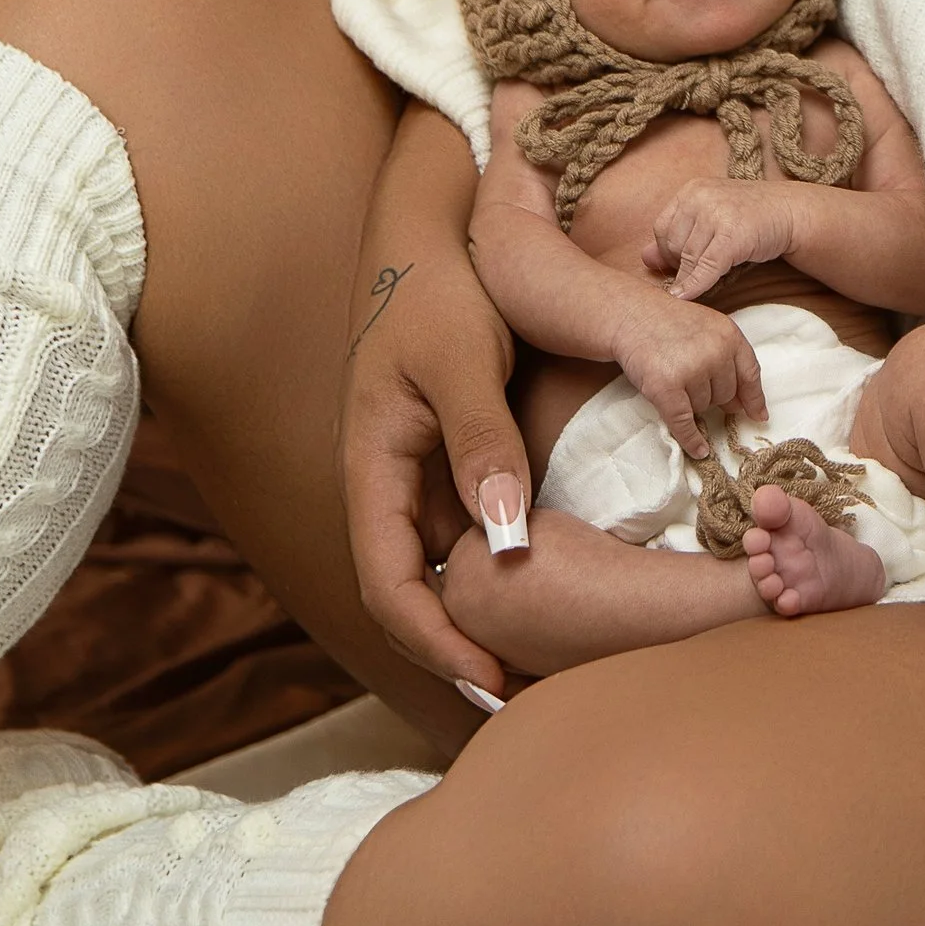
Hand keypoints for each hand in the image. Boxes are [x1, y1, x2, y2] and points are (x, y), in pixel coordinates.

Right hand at [338, 179, 532, 707]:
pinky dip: (502, 558)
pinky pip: (471, 522)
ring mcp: (418, 468)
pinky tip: (551, 578)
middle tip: (525, 693)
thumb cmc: (439, 290)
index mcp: (373, 469)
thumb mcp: (462, 362)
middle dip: (460, 645)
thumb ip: (483, 444)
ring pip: (444, 560)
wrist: (429, 232)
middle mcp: (389, 481)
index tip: (489, 680)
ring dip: (483, 609)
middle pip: (414, 589)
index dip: (435, 641)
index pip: (390, 584)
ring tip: (547, 655)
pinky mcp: (449, 451)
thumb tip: (505, 540)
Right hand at [615, 292, 765, 457]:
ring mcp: (691, 370)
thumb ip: (729, 359)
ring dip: (691, 403)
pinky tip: (699, 450)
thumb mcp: (708, 329)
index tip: (758, 415)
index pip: (750, 374)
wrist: (631, 315)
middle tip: (689, 378)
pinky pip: (684, 423)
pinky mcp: (666, 388)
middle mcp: (715, 352)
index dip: (753, 399)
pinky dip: (692, 440)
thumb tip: (744, 406)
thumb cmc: (670, 322)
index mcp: (729, 335)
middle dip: (710, 394)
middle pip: (725, 395)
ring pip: (704, 407)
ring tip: (674, 379)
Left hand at [648, 176, 800, 301]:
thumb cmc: (749, 217)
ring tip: (708, 277)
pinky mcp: (733, 236)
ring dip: (693, 276)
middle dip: (681, 264)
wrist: (791, 213)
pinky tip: (688, 296)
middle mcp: (701, 196)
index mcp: (692, 189)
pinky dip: (695, 286)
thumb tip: (644, 259)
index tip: (681, 262)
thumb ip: (677, 235)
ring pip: (688, 258)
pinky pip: (705, 268)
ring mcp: (718, 214)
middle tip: (700, 270)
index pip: (661, 228)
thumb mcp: (710, 218)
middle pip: (672, 244)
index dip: (668, 252)